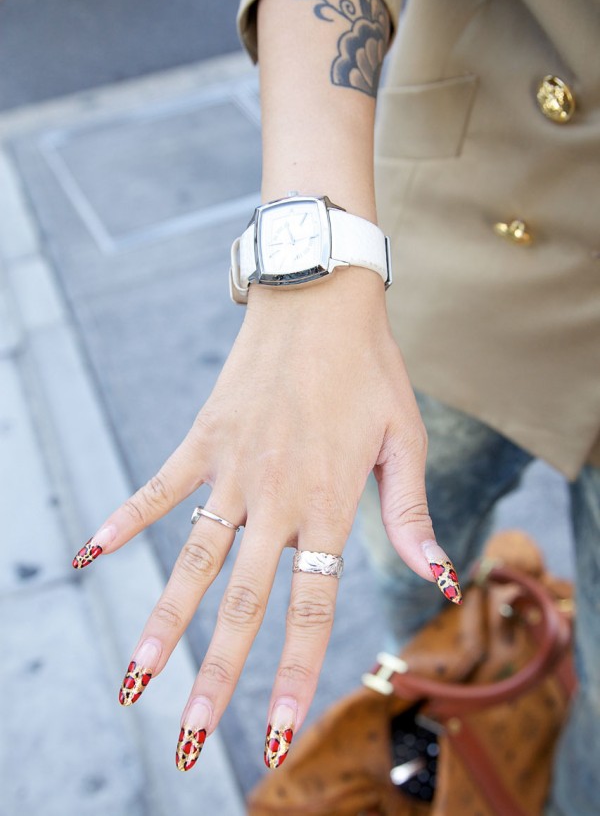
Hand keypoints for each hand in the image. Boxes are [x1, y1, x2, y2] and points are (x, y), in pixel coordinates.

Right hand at [71, 266, 461, 771]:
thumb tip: (437, 580)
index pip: (309, 608)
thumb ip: (410, 514)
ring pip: (193, 560)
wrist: (320, 298)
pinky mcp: (204, 437)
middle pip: (242, 603)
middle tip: (185, 738)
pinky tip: (91, 552)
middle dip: (216, 677)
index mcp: (328, 503)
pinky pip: (160, 486)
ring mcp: (233, 468)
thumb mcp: (405, 438)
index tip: (270, 734)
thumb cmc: (370, 369)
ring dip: (162, 622)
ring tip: (133, 680)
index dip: (291, 674)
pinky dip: (127, 518)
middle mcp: (276, 497)